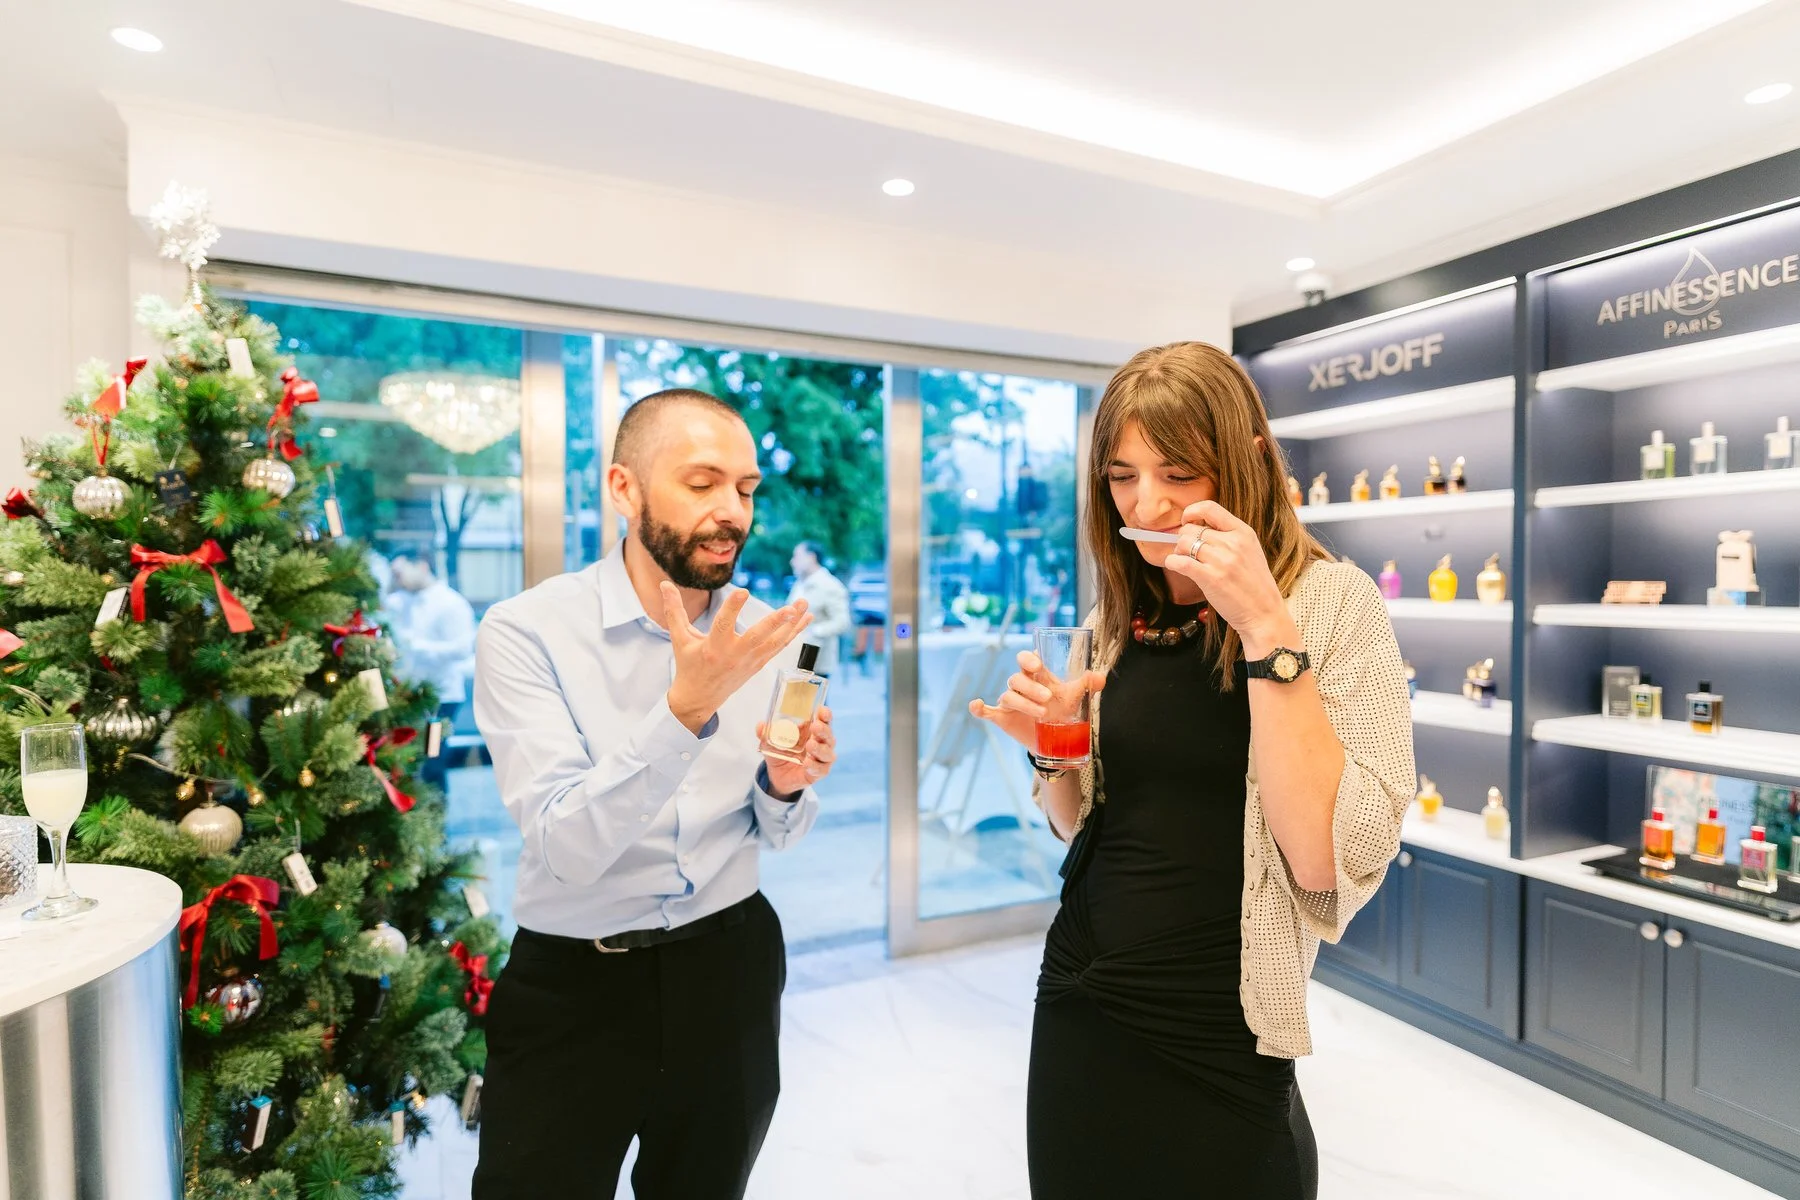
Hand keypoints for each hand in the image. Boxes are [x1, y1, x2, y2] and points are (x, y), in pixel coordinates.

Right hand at [663, 582, 811, 733]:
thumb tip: (664, 583)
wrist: (699, 699)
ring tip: (805, 605)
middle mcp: (734, 655)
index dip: (733, 608)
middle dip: (775, 623)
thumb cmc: (689, 665)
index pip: (724, 624)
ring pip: (775, 643)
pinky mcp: (758, 664)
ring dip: (793, 625)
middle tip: (791, 609)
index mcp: (713, 648)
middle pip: (758, 637)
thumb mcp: (679, 639)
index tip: (743, 591)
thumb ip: (674, 610)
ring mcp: (750, 661)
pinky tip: (805, 619)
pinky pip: (779, 647)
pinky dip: (793, 634)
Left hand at [760, 706, 835, 796]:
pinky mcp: (819, 772)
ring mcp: (822, 758)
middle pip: (828, 735)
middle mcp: (822, 743)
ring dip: (819, 748)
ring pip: (827, 753)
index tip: (821, 711)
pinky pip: (820, 769)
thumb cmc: (782, 753)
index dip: (825, 715)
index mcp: (813, 731)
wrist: (778, 775)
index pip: (824, 720)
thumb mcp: (771, 742)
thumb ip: (766, 734)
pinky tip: (807, 763)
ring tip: (810, 745)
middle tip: (814, 726)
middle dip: (823, 730)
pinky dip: (814, 765)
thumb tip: (761, 725)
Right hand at [968, 650, 1105, 751]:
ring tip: (1041, 714)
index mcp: (1037, 676)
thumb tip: (1100, 678)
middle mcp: (1021, 685)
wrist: (1056, 740)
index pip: (1026, 659)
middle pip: (1017, 678)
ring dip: (1023, 703)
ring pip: (1009, 695)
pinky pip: (988, 711)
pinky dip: (979, 708)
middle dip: (1031, 686)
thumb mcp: (1076, 698)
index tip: (1037, 664)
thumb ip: (1087, 686)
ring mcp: (1010, 701)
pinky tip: (977, 705)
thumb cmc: (1062, 711)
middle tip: (1048, 698)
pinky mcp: (1003, 717)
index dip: (1028, 659)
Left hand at [1163, 501, 1293, 654]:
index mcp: (1243, 532)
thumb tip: (1197, 528)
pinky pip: (1179, 562)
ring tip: (1184, 561)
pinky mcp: (1211, 578)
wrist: (1264, 613)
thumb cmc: (1254, 585)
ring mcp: (1222, 560)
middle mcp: (1233, 543)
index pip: (1210, 508)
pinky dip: (1172, 562)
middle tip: (1186, 551)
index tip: (1187, 521)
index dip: (1192, 512)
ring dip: (1178, 552)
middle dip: (1183, 539)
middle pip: (1191, 529)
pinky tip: (1175, 566)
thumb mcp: (1250, 551)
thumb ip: (1228, 537)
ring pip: (1183, 543)